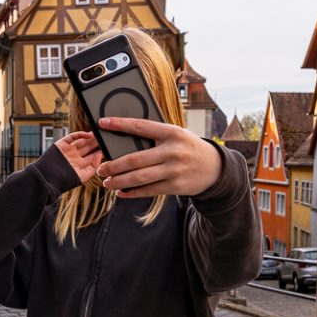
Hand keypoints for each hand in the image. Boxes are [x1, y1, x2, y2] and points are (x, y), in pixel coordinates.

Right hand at [54, 131, 103, 183]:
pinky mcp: (62, 144)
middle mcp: (74, 156)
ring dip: (90, 137)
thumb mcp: (82, 177)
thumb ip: (92, 168)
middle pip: (88, 147)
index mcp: (79, 164)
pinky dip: (80, 134)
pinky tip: (88, 134)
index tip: (107, 148)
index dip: (100, 152)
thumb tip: (99, 156)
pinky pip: (72, 137)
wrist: (46, 179)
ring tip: (98, 134)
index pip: (92, 156)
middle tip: (104, 138)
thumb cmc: (62, 181)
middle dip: (96, 143)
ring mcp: (68, 150)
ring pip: (82, 141)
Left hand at [95, 117, 221, 197]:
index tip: (102, 123)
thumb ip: (155, 135)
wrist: (215, 167)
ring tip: (107, 182)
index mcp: (171, 132)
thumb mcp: (177, 135)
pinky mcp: (175, 186)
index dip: (120, 124)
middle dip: (113, 165)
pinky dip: (132, 193)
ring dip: (119, 181)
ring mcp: (173, 170)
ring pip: (139, 178)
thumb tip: (124, 139)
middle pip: (135, 159)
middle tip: (101, 168)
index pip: (141, 126)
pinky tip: (121, 192)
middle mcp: (172, 151)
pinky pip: (148, 191)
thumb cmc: (189, 148)